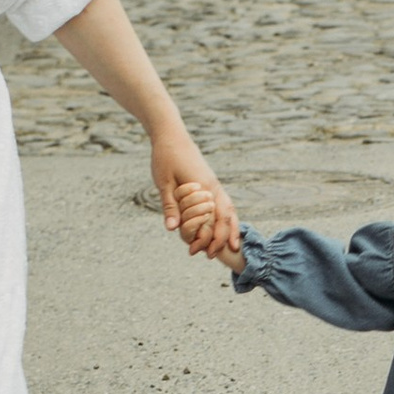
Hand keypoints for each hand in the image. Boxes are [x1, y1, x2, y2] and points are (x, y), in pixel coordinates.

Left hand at [152, 135, 242, 261]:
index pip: (214, 218)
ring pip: (230, 209)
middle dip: (224, 237)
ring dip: (230, 228)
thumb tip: (173, 229)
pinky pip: (225, 202)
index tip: (201, 252)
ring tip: (230, 245)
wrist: (172, 136)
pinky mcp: (211, 182)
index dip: (210, 238)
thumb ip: (170, 206)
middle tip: (216, 256)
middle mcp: (213, 187)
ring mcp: (214, 184)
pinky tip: (224, 225)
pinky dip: (227, 216)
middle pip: (227, 216)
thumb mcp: (163, 183)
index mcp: (203, 188)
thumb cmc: (166, 157)